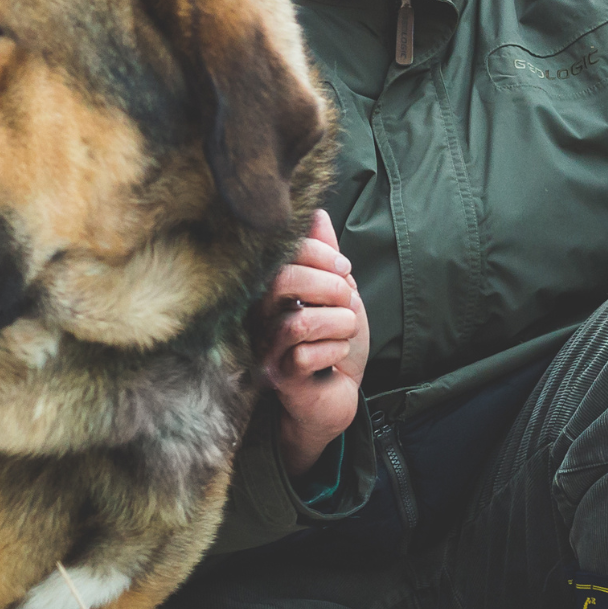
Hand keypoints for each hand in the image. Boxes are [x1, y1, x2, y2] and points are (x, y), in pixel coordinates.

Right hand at [258, 210, 369, 477]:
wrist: (339, 394)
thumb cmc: (335, 340)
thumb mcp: (337, 292)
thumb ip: (326, 256)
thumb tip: (317, 213)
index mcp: (272, 289)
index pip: (281, 255)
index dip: (318, 253)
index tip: (345, 267)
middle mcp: (260, 316)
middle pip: (282, 282)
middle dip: (327, 285)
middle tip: (347, 298)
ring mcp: (266, 348)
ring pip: (298, 322)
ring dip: (338, 323)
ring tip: (346, 328)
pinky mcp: (279, 379)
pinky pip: (303, 356)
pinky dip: (334, 351)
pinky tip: (337, 355)